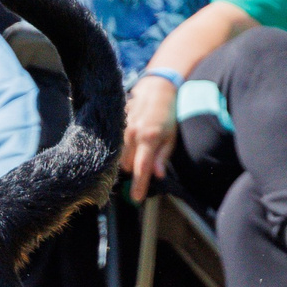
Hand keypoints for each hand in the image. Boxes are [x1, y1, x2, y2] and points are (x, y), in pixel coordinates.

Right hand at [124, 73, 178, 201]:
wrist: (157, 87)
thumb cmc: (168, 114)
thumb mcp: (172, 137)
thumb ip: (162, 156)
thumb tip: (157, 175)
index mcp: (149, 139)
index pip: (141, 169)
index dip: (139, 185)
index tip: (136, 199)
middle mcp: (132, 134)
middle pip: (126, 165)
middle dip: (134, 170)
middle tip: (145, 166)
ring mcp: (122, 127)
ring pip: (118, 155)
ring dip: (126, 159)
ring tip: (138, 152)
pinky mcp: (116, 122)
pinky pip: (114, 142)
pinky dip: (120, 147)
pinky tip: (130, 140)